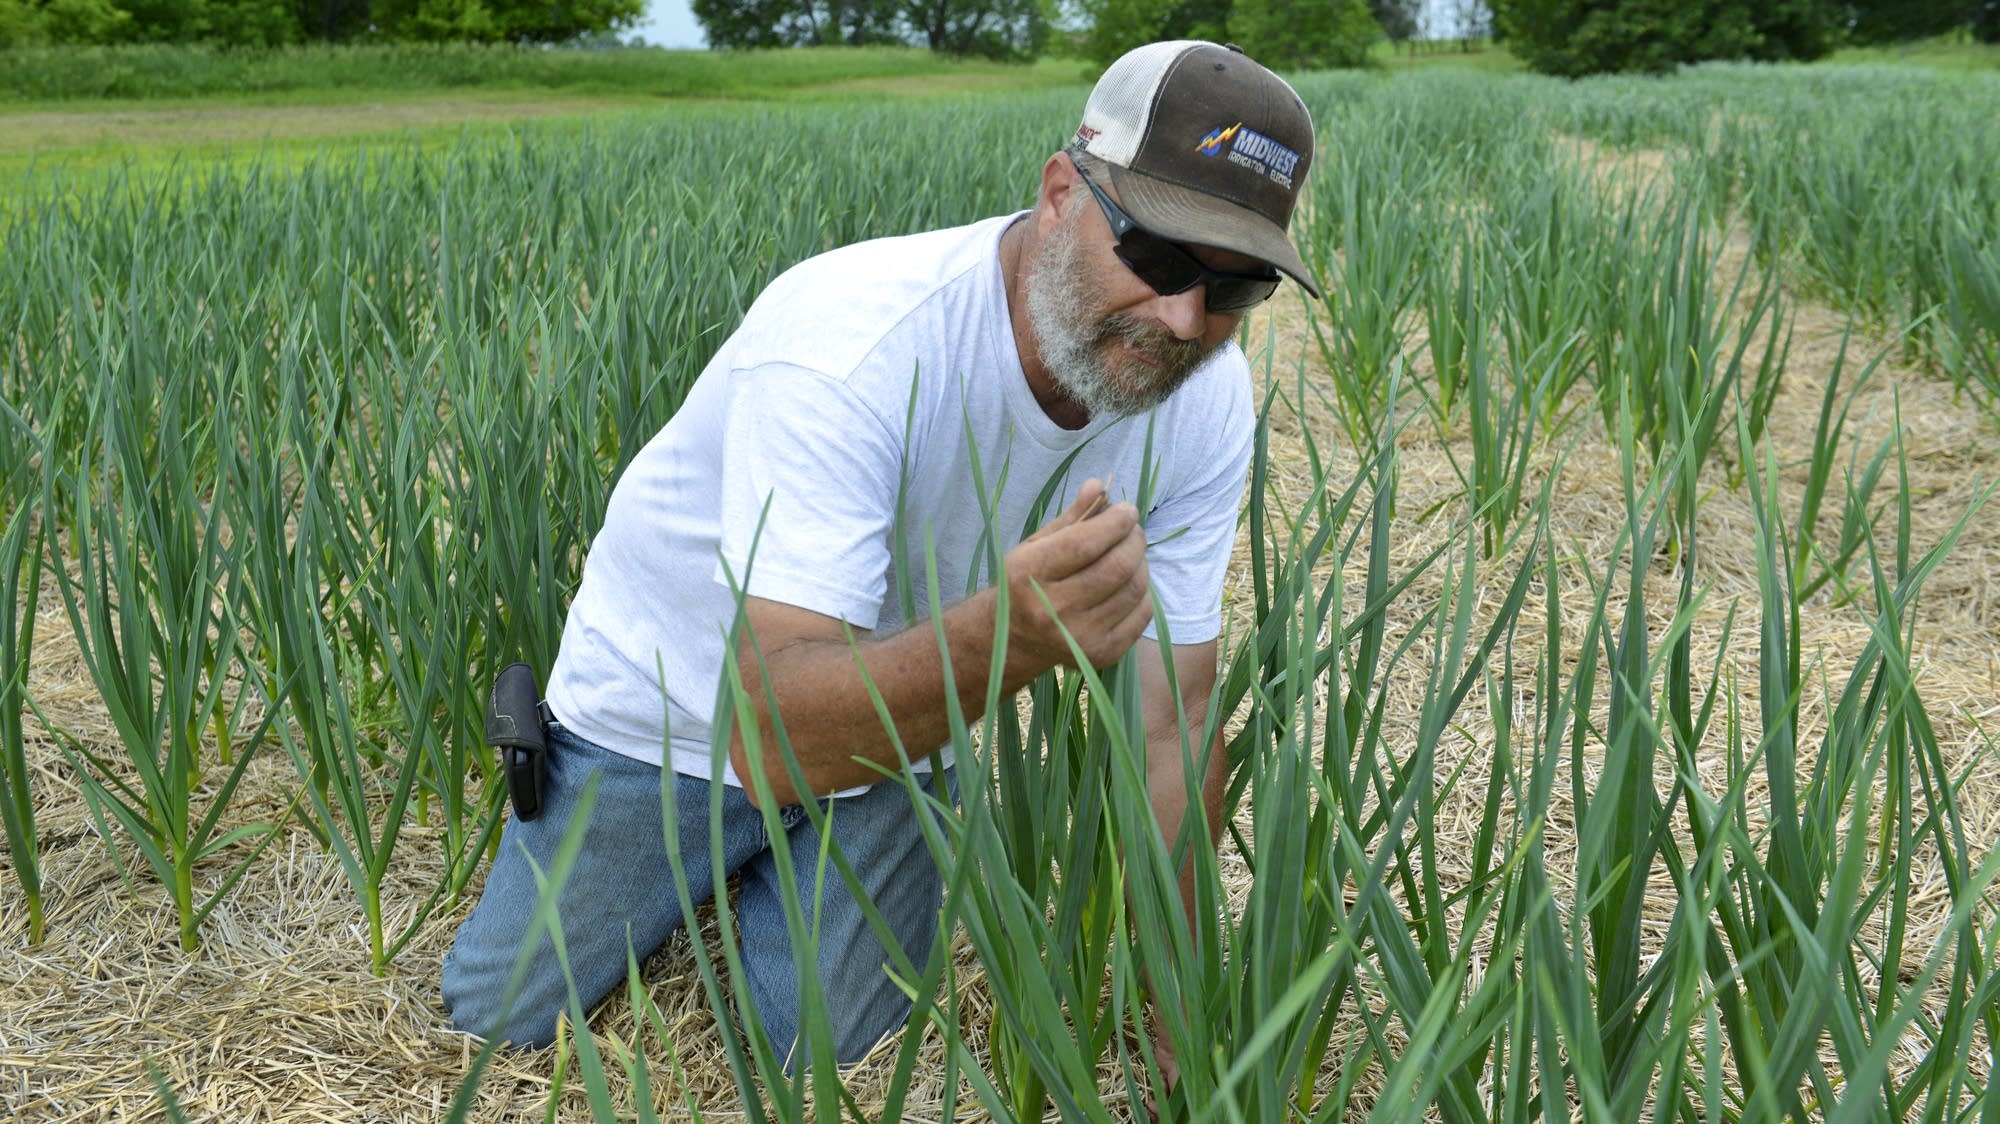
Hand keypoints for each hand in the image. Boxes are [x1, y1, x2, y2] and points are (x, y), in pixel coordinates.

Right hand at [1001, 478, 1151, 674]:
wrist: (1013, 639)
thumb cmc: (1028, 581)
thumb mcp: (1038, 544)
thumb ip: (1071, 516)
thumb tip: (1099, 485)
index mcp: (1028, 574)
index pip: (1085, 543)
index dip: (1115, 522)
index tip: (1128, 510)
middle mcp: (1051, 610)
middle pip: (1116, 567)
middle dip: (1134, 540)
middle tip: (1133, 530)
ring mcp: (1077, 637)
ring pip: (1133, 589)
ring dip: (1141, 563)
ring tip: (1131, 553)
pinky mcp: (1100, 655)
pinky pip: (1141, 615)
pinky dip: (1143, 592)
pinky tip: (1129, 583)